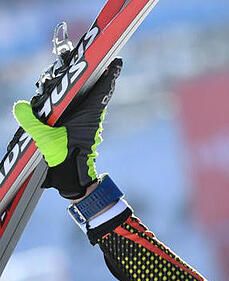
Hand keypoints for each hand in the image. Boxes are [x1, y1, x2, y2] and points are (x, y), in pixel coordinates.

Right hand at [12, 58, 121, 199]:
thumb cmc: (64, 157)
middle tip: (80, 63)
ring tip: (61, 81)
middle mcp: (91, 116)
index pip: (102, 89)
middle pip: (91, 90)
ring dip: (75, 90)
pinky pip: (77, 110)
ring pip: (83, 100)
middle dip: (87, 76)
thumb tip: (20, 106)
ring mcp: (87, 123)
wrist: (72, 179)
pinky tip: (54, 103)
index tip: (117, 61)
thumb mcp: (44, 138)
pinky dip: (68, 103)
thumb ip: (31, 120)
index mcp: (88, 114)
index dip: (110, 74)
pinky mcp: (81, 130)